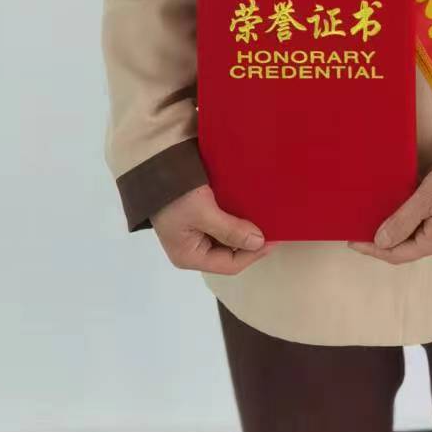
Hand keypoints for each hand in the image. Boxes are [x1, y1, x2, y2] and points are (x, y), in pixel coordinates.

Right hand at [151, 183, 270, 276]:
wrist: (155, 166)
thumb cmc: (177, 194)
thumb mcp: (204, 213)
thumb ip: (231, 230)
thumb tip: (259, 242)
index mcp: (189, 256)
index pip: (230, 265)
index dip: (254, 253)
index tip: (276, 238)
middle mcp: (192, 250)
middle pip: (229, 255)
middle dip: (251, 243)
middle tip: (274, 228)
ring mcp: (194, 235)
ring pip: (227, 240)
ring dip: (245, 231)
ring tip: (266, 221)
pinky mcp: (197, 220)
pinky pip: (222, 227)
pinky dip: (237, 221)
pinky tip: (251, 212)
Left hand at [349, 157, 431, 265]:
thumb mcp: (425, 198)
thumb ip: (401, 222)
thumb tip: (380, 242)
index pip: (397, 254)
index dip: (373, 249)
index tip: (352, 240)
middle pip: (407, 249)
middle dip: (383, 242)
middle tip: (361, 230)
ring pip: (417, 239)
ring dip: (397, 231)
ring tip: (376, 220)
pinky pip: (426, 229)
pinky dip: (410, 223)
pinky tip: (400, 211)